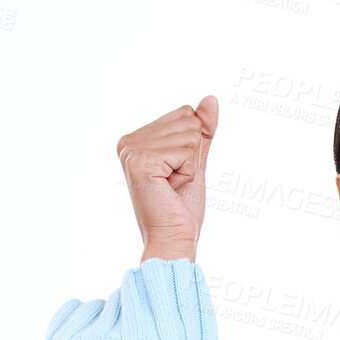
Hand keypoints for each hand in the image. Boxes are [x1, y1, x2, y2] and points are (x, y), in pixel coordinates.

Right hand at [118, 95, 217, 259]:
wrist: (174, 240)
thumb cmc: (182, 210)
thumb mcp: (195, 163)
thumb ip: (202, 132)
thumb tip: (211, 99)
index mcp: (137, 139)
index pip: (184, 115)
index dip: (192, 148)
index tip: (176, 174)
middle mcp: (129, 141)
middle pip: (187, 120)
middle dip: (192, 155)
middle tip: (175, 183)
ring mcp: (131, 149)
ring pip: (188, 134)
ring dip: (190, 165)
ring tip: (172, 186)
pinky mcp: (139, 160)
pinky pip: (185, 149)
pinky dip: (187, 171)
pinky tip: (170, 187)